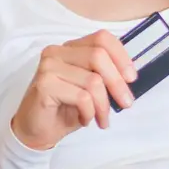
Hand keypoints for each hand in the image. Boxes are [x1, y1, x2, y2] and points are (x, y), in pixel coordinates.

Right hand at [10, 30, 136, 150]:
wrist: (36, 130)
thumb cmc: (64, 109)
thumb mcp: (90, 89)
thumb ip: (105, 76)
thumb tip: (130, 77)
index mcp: (70, 48)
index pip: (101, 38)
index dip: (121, 56)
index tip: (131, 78)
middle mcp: (57, 52)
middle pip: (98, 56)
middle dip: (117, 83)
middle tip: (125, 103)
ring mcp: (48, 67)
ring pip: (92, 80)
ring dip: (103, 105)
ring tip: (101, 119)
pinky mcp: (45, 84)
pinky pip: (81, 97)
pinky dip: (89, 112)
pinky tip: (85, 119)